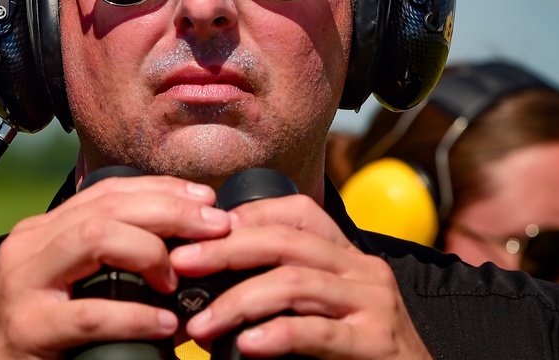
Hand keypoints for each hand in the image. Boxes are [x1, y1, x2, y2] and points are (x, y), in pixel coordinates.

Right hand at [0, 174, 231, 359]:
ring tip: (178, 278)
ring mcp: (23, 285)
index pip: (108, 190)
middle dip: (169, 210)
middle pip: (108, 207)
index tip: (206, 201)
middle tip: (216, 227)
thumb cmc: (31, 335)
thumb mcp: (64, 284)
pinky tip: (163, 324)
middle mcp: (30, 246)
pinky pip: (89, 315)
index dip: (162, 190)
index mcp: (43, 231)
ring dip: (149, 251)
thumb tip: (176, 248)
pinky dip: (134, 317)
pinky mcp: (26, 328)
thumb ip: (104, 260)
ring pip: (94, 238)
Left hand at [171, 194, 432, 359]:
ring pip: (296, 281)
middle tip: (180, 264)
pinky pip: (320, 332)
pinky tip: (248, 344)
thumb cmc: (358, 355)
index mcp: (347, 257)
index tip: (201, 228)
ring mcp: (373, 304)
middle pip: (286, 240)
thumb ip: (282, 295)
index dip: (247, 214)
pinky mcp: (377, 344)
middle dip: (225, 249)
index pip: (297, 212)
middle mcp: (362, 270)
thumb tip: (208, 297)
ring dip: (238, 300)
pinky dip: (279, 334)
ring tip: (200, 324)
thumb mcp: (323, 311)